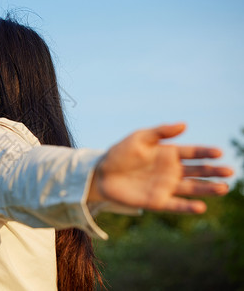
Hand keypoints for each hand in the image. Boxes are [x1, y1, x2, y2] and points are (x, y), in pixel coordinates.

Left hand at [88, 123, 233, 212]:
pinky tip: (201, 206)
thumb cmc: (120, 153)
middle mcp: (171, 170)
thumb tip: (185, 124)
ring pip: (192, 188)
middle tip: (229, 171)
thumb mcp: (139, 138)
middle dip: (213, 171)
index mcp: (169, 153)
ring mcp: (166, 186)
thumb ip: (161, 132)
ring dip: (207, 189)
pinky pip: (175, 205)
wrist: (101, 173)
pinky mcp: (157, 201)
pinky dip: (188, 206)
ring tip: (223, 188)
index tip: (218, 152)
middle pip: (198, 171)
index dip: (205, 152)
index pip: (193, 152)